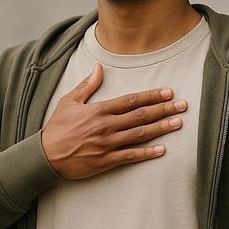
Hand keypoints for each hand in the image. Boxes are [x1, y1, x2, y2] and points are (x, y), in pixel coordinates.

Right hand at [41, 63, 188, 179]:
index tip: (168, 92)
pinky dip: (147, 153)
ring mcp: (107, 144)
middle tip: (182, 105)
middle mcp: (106, 126)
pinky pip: (131, 156)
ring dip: (161, 128)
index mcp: (99, 110)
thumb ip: (87, 85)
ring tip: (178, 123)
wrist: (45, 156)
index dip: (151, 95)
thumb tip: (98, 68)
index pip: (131, 100)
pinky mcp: (106, 161)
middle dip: (163, 109)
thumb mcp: (69, 102)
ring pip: (140, 135)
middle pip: (141, 116)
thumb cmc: (56, 128)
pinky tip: (162, 150)